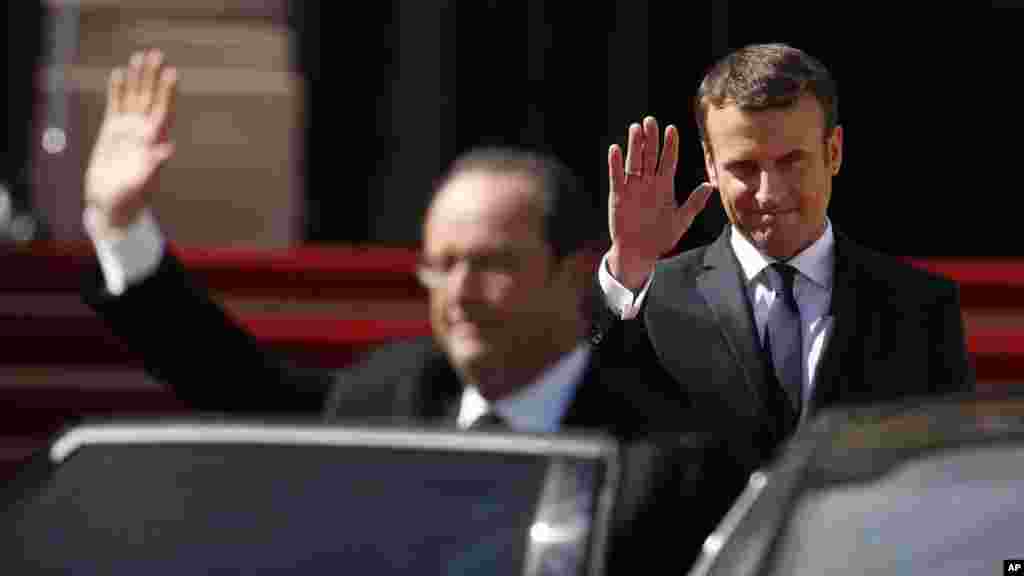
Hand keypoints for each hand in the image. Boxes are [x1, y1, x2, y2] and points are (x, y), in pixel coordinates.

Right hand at [84, 49, 177, 229]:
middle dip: (154, 77)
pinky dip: (117, 90)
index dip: (167, 93)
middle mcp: (144, 133)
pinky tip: (120, 73)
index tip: (172, 73)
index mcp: (154, 143)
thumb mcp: (139, 186)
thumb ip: (153, 167)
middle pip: (150, 99)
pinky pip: (116, 106)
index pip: (163, 112)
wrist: (111, 206)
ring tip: (141, 55)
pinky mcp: (112, 131)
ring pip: (134, 98)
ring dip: (138, 78)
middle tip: (156, 53)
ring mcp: (128, 130)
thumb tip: (168, 150)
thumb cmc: (128, 201)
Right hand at [607, 116, 712, 289]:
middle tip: (651, 120)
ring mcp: (633, 188)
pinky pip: (616, 177)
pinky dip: (615, 164)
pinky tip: (615, 150)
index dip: (670, 145)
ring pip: (634, 162)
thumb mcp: (681, 220)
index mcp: (664, 187)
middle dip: (651, 139)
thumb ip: (694, 203)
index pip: (668, 161)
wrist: (639, 253)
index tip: (672, 129)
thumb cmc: (661, 238)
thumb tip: (710, 185)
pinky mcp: (618, 196)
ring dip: (634, 146)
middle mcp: (648, 183)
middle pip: (650, 156)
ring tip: (636, 128)